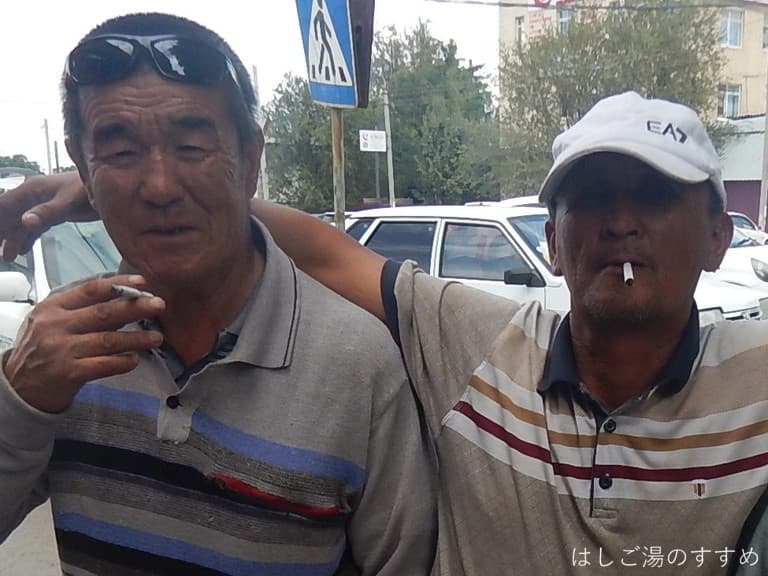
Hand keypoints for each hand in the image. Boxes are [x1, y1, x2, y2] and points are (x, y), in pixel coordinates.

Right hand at [0, 172, 94, 261]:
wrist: (112, 186)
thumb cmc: (89, 190)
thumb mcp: (67, 203)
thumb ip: (46, 213)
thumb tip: (24, 222)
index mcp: (31, 190)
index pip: (3, 205)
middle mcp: (34, 196)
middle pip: (9, 215)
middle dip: (2, 231)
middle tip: (0, 253)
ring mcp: (44, 204)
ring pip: (22, 222)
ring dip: (14, 238)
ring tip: (8, 257)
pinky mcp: (55, 211)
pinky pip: (36, 225)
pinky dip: (28, 237)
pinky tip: (23, 249)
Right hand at [4, 275, 163, 412]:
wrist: (17, 389)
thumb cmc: (42, 351)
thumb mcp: (53, 324)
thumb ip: (84, 312)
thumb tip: (125, 301)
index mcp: (52, 308)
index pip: (90, 290)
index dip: (119, 284)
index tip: (142, 281)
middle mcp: (55, 326)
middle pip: (104, 312)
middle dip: (136, 307)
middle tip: (159, 305)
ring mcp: (61, 350)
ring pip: (108, 340)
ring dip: (137, 338)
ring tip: (156, 338)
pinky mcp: (68, 373)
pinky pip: (104, 365)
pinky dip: (123, 362)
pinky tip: (134, 360)